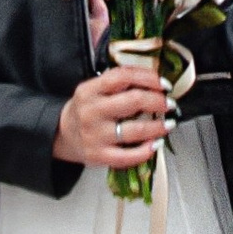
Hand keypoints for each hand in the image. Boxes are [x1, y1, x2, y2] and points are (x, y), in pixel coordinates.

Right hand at [55, 56, 172, 169]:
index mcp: (90, 90)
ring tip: (169, 124)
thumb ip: (118, 83)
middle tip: (169, 103)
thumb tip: (154, 81)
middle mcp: (91, 112)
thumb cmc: (86, 110)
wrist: (63, 135)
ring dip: (158, 126)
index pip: (123, 76)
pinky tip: (156, 144)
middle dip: (158, 101)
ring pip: (136, 130)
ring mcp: (95, 136)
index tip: (163, 84)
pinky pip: (128, 156)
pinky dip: (147, 150)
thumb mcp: (94, 89)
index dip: (148, 77)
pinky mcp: (99, 156)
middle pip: (133, 101)